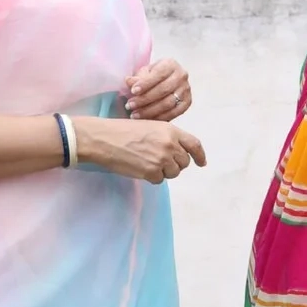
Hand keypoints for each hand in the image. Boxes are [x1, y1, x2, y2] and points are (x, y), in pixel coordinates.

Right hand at [74, 116, 206, 182]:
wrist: (104, 139)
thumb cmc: (124, 131)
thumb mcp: (151, 126)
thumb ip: (167, 137)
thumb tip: (178, 152)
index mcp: (170, 130)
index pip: (194, 144)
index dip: (200, 155)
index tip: (202, 163)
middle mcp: (170, 145)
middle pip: (184, 162)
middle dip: (176, 164)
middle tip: (161, 161)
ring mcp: (161, 159)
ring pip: (173, 173)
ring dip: (164, 171)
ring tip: (148, 162)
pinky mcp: (151, 172)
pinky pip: (160, 180)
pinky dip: (152, 177)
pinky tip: (140, 167)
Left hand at [124, 57, 192, 120]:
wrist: (166, 81)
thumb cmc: (153, 76)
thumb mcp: (144, 73)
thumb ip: (137, 78)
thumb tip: (129, 81)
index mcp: (171, 64)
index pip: (159, 74)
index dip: (145, 83)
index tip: (132, 91)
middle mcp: (181, 76)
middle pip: (163, 90)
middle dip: (145, 99)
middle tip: (130, 106)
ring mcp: (186, 90)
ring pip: (168, 103)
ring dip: (150, 111)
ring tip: (135, 115)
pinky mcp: (186, 103)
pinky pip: (173, 113)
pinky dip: (159, 118)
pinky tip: (146, 120)